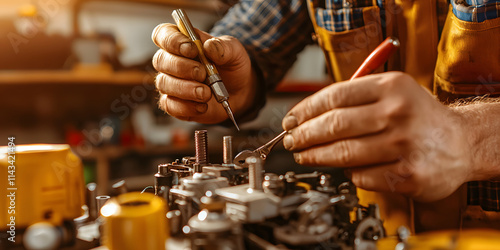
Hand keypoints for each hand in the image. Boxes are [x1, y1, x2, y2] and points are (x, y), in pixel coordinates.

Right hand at [152, 23, 255, 123]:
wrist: (240, 90)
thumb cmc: (230, 66)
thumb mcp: (234, 52)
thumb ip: (224, 47)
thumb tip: (209, 46)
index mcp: (181, 41)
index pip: (163, 34)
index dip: (172, 40)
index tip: (192, 49)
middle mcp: (170, 61)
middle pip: (160, 60)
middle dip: (182, 67)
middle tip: (203, 73)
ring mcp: (169, 83)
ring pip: (164, 83)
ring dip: (186, 89)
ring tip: (206, 93)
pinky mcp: (173, 104)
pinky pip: (169, 105)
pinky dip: (187, 107)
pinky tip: (202, 106)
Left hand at [281, 72, 472, 201]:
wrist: (461, 143)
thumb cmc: (419, 117)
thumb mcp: (393, 91)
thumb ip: (355, 98)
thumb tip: (308, 115)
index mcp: (392, 87)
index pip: (334, 96)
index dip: (305, 110)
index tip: (290, 120)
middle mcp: (398, 113)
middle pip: (334, 125)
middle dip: (303, 135)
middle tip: (290, 141)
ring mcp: (404, 145)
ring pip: (343, 153)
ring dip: (316, 156)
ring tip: (304, 155)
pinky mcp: (407, 174)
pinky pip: (361, 176)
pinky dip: (348, 173)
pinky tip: (345, 168)